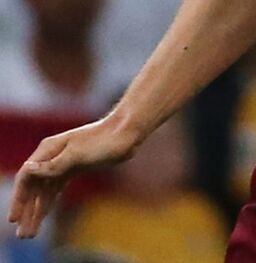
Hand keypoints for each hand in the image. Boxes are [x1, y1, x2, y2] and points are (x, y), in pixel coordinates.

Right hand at [9, 116, 139, 237]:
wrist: (127, 132)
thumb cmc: (104, 141)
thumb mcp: (78, 155)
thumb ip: (53, 165)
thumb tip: (28, 169)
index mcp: (49, 149)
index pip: (26, 177)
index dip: (19, 199)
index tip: (14, 219)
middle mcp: (52, 155)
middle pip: (34, 187)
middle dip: (27, 211)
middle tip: (23, 235)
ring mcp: (63, 162)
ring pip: (45, 190)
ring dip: (37, 210)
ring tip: (31, 232)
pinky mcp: (76, 167)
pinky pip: (56, 187)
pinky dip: (49, 202)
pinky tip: (43, 214)